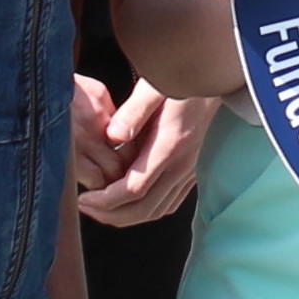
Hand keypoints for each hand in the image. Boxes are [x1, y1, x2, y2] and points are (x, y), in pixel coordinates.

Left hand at [78, 81, 215, 224]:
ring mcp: (189, 171)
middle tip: (84, 207)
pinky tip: (126, 204)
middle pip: (145, 208)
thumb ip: (133, 111)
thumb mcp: (155, 87)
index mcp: (170, 146)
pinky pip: (168, 203)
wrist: (216, 81)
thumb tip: (113, 136)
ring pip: (157, 210)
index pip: (135, 189)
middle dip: (110, 215)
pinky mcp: (190, 172)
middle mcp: (182, 164)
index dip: (106, 201)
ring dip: (126, 217)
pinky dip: (145, 211)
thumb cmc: (183, 81)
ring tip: (100, 208)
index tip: (83, 199)